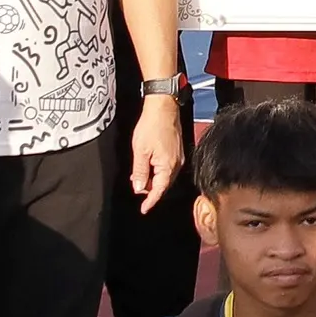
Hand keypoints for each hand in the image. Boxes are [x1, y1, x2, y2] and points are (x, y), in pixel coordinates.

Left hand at [129, 93, 186, 211]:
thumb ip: (140, 172)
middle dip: (150, 189)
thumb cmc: (152, 125)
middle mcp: (176, 164)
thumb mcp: (140, 151)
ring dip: (153, 179)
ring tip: (139, 175)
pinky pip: (167, 167)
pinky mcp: (177, 151)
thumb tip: (140, 187)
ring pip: (165, 176)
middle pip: (163, 184)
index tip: (144, 209)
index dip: (150, 201)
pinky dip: (157, 170)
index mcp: (168, 166)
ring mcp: (178, 157)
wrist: (163, 107)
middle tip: (136, 186)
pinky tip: (148, 165)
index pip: (159, 190)